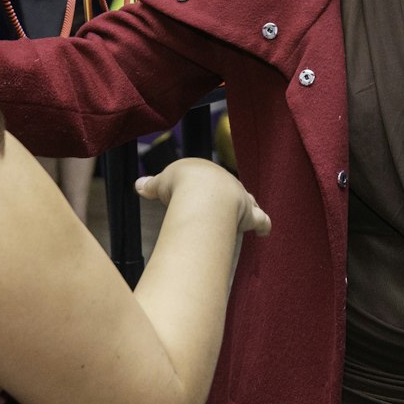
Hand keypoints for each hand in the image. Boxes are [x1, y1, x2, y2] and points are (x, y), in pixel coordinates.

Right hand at [137, 159, 271, 236]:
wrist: (201, 192)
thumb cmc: (180, 183)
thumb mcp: (161, 181)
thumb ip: (152, 184)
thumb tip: (138, 184)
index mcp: (206, 172)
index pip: (206, 179)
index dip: (201, 187)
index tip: (197, 193)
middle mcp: (227, 182)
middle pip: (229, 188)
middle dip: (225, 196)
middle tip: (220, 206)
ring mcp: (241, 198)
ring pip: (248, 201)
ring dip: (247, 208)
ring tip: (246, 216)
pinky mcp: (248, 215)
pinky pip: (261, 220)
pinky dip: (264, 226)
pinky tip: (265, 232)